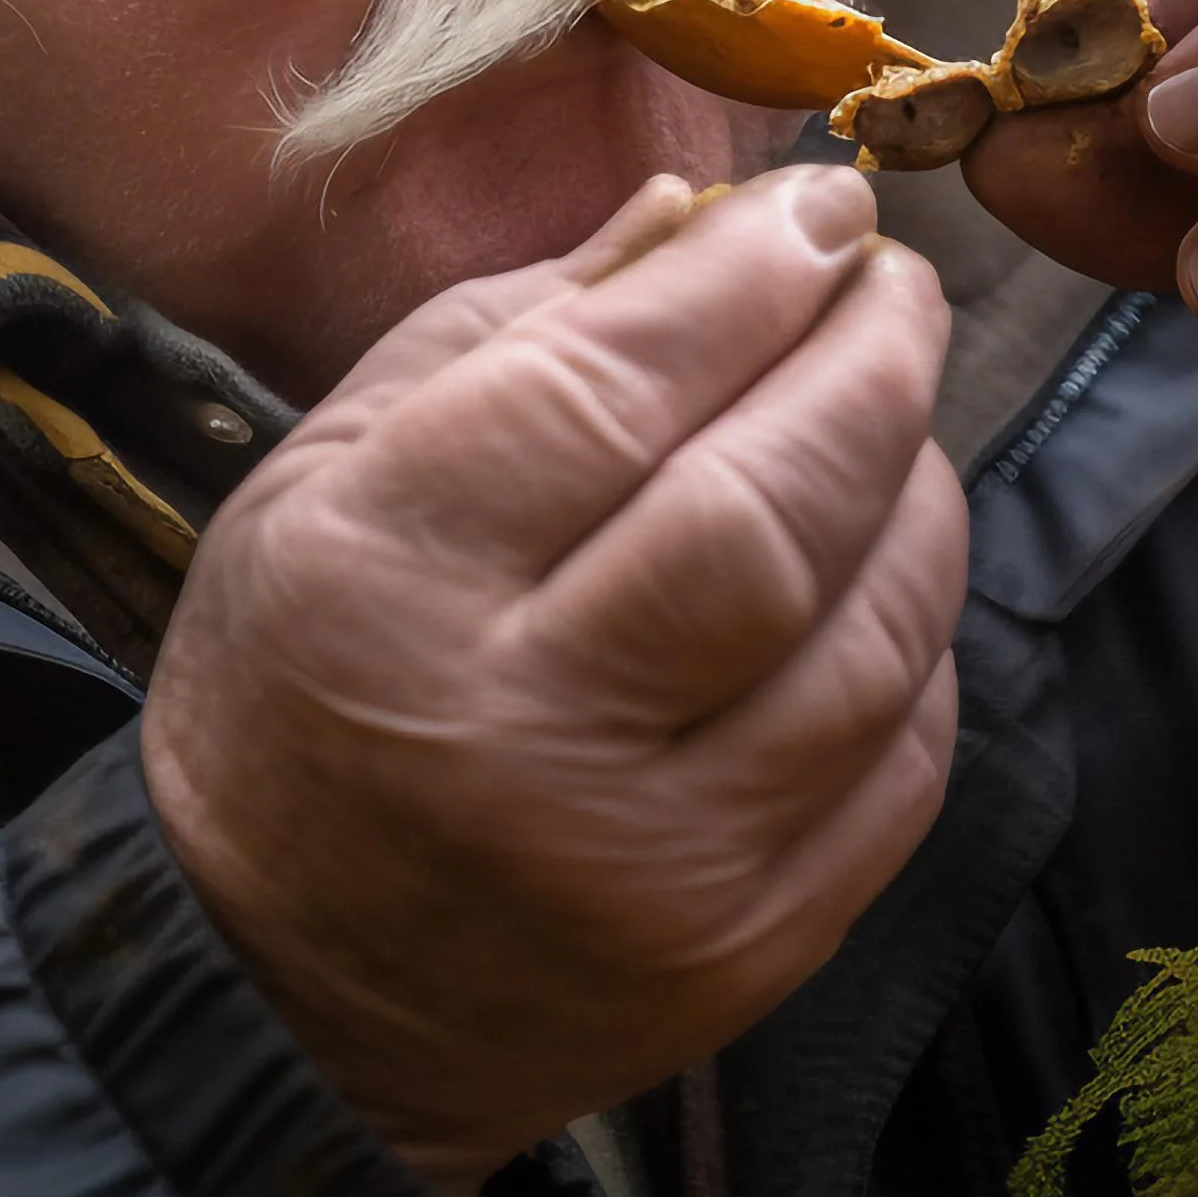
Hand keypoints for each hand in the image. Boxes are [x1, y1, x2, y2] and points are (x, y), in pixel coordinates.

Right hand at [141, 166, 963, 1194]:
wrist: (282, 993)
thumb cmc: (294, 683)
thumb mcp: (327, 470)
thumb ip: (510, 328)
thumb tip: (691, 215)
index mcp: (390, 582)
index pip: (608, 391)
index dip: (742, 276)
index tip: (819, 202)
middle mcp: (528, 735)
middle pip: (767, 511)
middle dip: (865, 357)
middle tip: (889, 276)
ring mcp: (656, 866)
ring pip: (866, 634)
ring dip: (914, 484)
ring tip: (888, 404)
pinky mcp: (751, 955)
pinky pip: (902, 759)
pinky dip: (916, 633)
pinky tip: (878, 561)